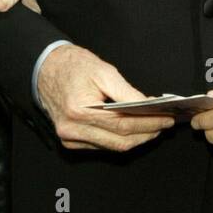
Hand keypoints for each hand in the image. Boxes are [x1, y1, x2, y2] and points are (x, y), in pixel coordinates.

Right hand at [36, 44, 174, 151]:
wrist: (46, 68)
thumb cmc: (73, 66)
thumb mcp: (104, 71)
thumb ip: (128, 92)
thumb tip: (149, 106)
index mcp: (79, 110)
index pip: (123, 124)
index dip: (148, 123)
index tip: (166, 119)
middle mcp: (72, 129)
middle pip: (120, 141)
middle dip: (146, 133)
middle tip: (164, 124)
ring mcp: (70, 138)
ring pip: (112, 147)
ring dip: (136, 138)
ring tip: (153, 127)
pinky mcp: (71, 141)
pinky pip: (102, 145)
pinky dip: (120, 139)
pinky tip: (133, 129)